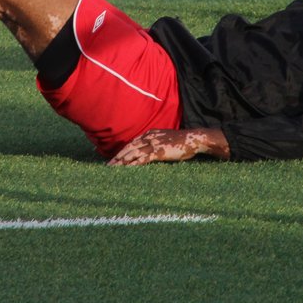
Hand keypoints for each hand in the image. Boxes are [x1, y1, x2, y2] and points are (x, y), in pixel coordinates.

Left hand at [107, 128, 229, 165]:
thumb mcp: (166, 139)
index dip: (122, 150)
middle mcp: (149, 138)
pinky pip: (143, 158)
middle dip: (118, 157)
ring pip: (133, 153)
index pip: (132, 143)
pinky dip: (133, 163)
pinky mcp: (159, 152)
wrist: (193, 138)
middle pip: (129, 147)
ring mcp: (153, 144)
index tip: (114, 158)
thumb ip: (157, 143)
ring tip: (113, 168)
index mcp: (150, 134)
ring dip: (122, 161)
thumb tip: (150, 151)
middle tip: (108, 165)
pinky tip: (126, 169)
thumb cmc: (182, 141)